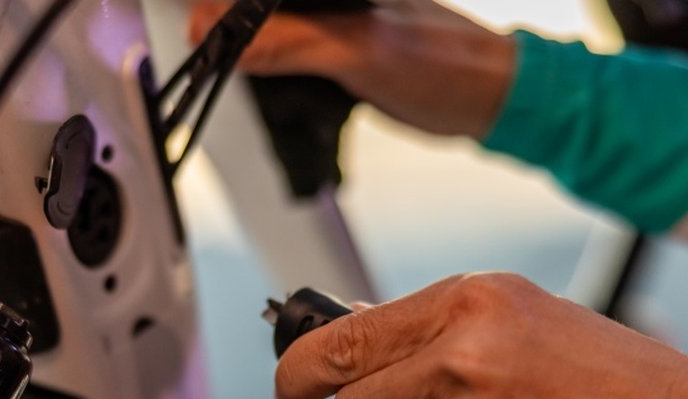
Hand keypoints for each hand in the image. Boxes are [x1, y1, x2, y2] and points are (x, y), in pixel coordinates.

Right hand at [189, 0, 517, 137]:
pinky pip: (291, 48)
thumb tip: (229, 44)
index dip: (219, 8)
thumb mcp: (358, 52)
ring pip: (269, 24)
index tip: (199, 34)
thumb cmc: (446, 65)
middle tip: (212, 55)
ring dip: (246, 47)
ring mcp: (335, 16)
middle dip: (226, 25)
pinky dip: (273, 66)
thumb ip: (291, 44)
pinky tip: (265, 78)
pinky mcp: (340, 44)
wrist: (489, 99)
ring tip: (228, 64)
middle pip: (254, 5)